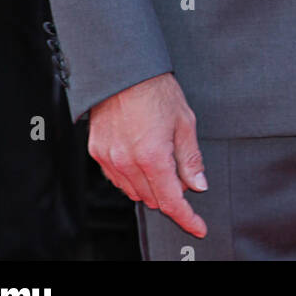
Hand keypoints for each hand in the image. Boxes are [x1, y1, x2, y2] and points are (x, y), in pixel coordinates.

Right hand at [88, 72, 208, 237]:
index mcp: (153, 156)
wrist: (124, 70)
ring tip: (159, 158)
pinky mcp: (98, 152)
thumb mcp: (184, 121)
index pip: (172, 201)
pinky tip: (140, 159)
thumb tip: (198, 184)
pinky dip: (132, 177)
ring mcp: (110, 159)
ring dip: (150, 186)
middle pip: (153, 199)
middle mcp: (128, 162)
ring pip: (134, 192)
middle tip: (180, 173)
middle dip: (171, 194)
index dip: (188, 218)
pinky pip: (117, 179)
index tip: (198, 226)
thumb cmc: (155, 89)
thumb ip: (191, 158)